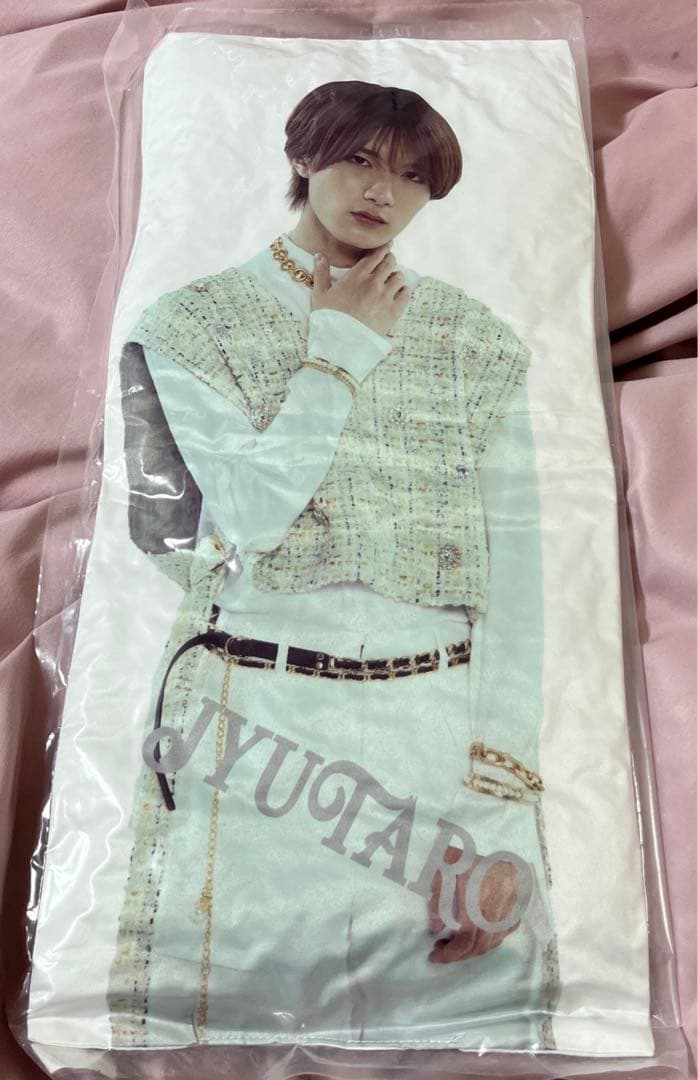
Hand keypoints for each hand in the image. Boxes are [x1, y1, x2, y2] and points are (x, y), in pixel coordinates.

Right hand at [311, 243, 412, 336]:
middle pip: (390, 262)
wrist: (340, 343)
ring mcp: (385, 296)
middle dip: (390, 260)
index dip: (384, 248)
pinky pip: (406, 293)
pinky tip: (399, 294)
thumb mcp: (320, 294)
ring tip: (392, 281)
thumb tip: (319, 255)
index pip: (376, 254)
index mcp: (357, 276)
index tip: (387, 247)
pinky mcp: (393, 311)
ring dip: (396, 276)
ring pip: (399, 276)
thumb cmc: (328, 319)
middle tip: (388, 264)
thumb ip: (321, 273)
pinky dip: (404, 291)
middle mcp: (373, 282)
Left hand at [427, 846, 521, 963]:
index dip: (449, 953)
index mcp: (479, 904)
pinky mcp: (514, 918)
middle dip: (456, 955)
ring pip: (489, 946)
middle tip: (439, 949)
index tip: (433, 956)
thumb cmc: (475, 861)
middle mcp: (495, 916)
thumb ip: (440, 893)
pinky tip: (473, 937)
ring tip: (452, 943)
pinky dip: (484, 943)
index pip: (465, 940)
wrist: (507, 858)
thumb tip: (435, 926)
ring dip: (470, 951)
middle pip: (477, 948)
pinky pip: (499, 938)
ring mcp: (507, 919)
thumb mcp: (450, 868)